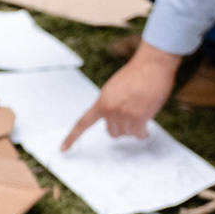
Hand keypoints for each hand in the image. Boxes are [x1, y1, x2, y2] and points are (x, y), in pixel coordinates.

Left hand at [63, 42, 179, 148]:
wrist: (151, 64)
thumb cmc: (136, 74)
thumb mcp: (114, 88)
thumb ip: (109, 103)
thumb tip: (112, 120)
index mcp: (101, 101)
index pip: (83, 123)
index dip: (72, 137)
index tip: (63, 149)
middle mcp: (110, 109)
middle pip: (112, 133)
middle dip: (122, 128)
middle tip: (132, 115)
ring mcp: (123, 113)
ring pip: (127, 134)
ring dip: (135, 128)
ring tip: (142, 112)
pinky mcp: (138, 117)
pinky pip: (139, 134)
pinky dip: (143, 133)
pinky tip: (146, 127)